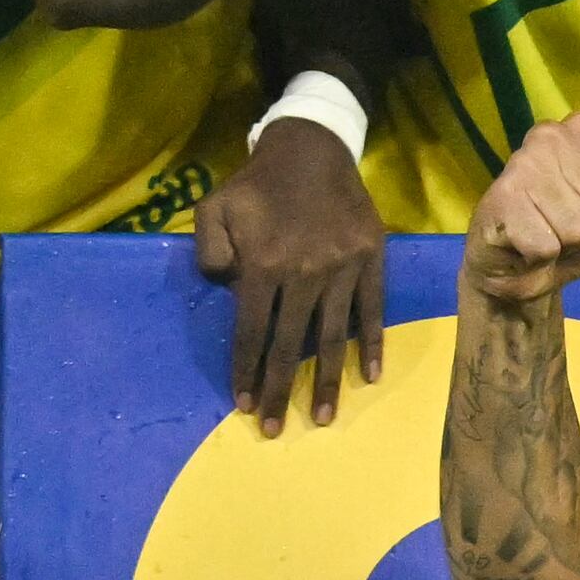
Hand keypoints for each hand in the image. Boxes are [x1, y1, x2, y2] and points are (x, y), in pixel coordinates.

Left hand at [194, 115, 387, 434]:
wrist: (312, 149)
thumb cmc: (256, 184)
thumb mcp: (213, 207)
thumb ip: (207, 249)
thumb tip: (222, 287)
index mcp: (264, 263)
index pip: (252, 330)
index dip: (246, 369)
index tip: (242, 404)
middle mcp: (304, 273)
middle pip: (290, 344)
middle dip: (280, 390)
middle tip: (274, 429)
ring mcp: (342, 270)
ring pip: (333, 336)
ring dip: (328, 381)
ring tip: (323, 417)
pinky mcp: (371, 263)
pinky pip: (371, 312)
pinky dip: (371, 344)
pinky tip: (369, 376)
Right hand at [459, 111, 579, 307]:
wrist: (522, 266)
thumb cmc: (576, 230)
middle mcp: (549, 135)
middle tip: (566, 222)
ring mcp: (521, 165)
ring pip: (578, 227)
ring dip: (568, 242)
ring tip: (547, 231)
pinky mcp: (501, 200)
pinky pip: (548, 246)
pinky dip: (543, 255)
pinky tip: (525, 242)